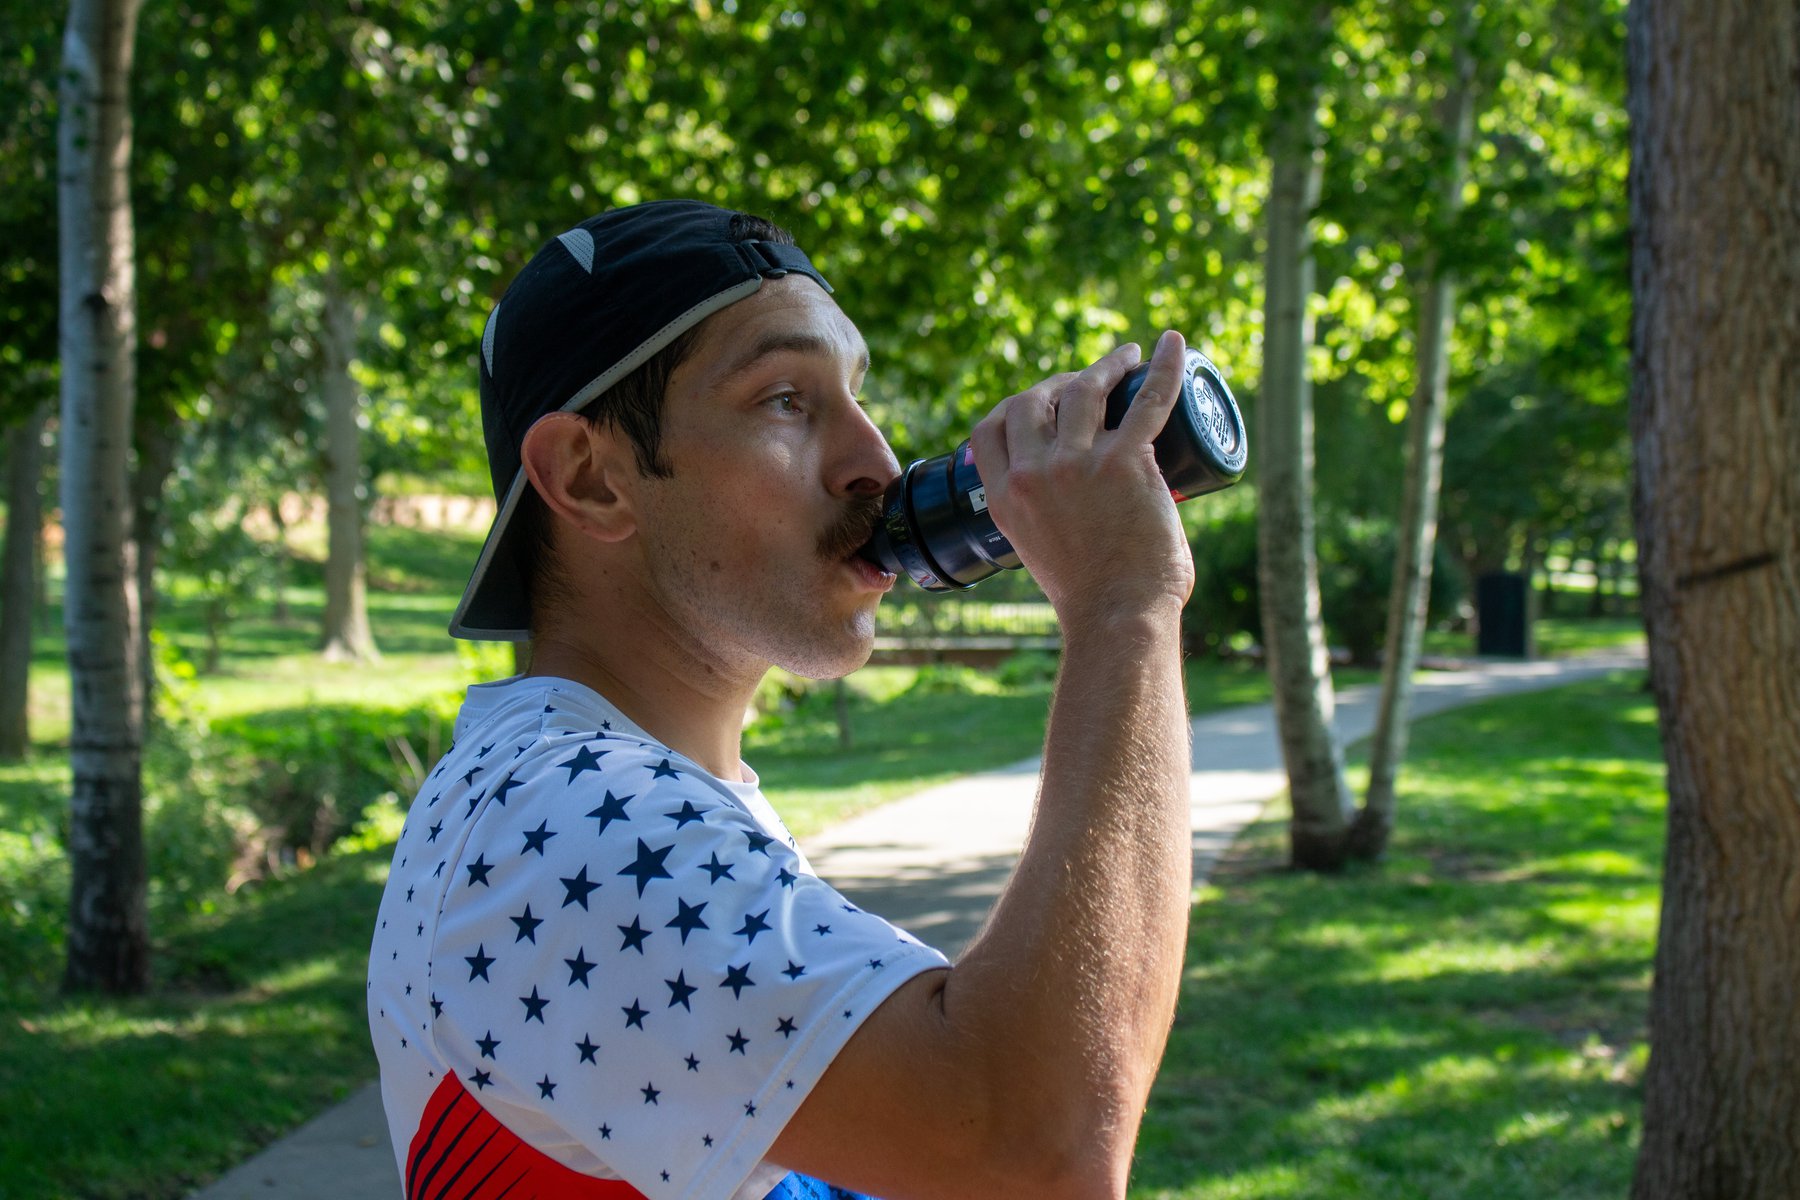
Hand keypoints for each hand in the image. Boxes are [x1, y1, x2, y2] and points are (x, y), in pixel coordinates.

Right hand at [968, 331, 1196, 626]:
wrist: (1118, 617)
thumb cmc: (1090, 597)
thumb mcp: (1035, 551)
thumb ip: (1039, 520)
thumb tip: (1066, 505)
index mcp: (1003, 498)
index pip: (988, 430)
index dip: (1013, 407)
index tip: (1040, 403)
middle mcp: (1031, 474)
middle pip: (1032, 400)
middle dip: (1057, 381)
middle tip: (1089, 379)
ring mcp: (1076, 464)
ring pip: (1083, 389)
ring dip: (1105, 366)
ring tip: (1126, 357)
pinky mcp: (1125, 462)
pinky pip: (1148, 398)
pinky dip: (1165, 366)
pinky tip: (1174, 344)